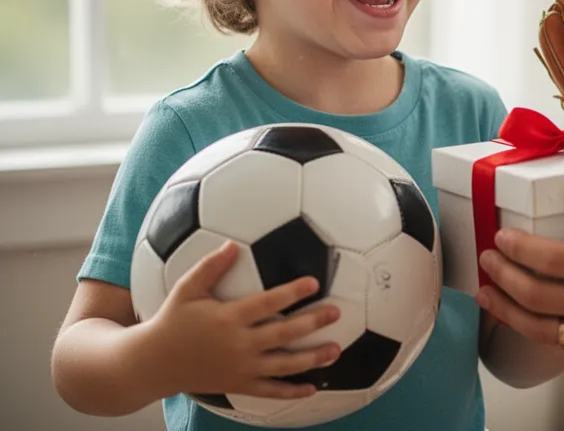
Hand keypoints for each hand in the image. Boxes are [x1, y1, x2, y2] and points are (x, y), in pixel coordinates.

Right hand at [146, 241, 341, 399]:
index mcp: (228, 318)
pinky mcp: (238, 385)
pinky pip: (270, 391)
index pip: (267, 303)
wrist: (153, 363)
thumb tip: (232, 245)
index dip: (292, 293)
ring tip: (336, 350)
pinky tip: (313, 387)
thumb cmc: (172, 321)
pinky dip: (292, 391)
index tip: (314, 283)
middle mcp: (238, 344)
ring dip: (312, 358)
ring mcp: (240, 368)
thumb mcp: (187, 289)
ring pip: (283, 365)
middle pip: (283, 333)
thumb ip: (211, 267)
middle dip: (312, 323)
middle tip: (336, 312)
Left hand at [475, 173, 563, 358]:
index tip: (501, 235)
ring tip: (486, 291)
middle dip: (504, 276)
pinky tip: (518, 313)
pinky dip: (532, 328)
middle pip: (538, 297)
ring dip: (507, 309)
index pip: (553, 261)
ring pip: (542, 328)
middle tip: (487, 257)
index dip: (520, 249)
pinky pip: (560, 343)